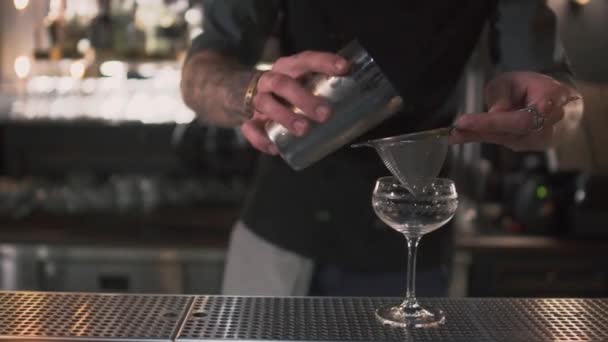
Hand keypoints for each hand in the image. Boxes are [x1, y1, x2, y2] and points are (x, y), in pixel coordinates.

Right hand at [241, 51, 349, 153]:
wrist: (240, 91)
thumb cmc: (286, 90)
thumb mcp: (301, 83)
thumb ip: (322, 90)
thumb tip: (359, 106)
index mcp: (288, 67)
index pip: (306, 59)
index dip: (324, 62)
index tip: (345, 68)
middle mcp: (271, 80)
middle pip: (284, 84)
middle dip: (304, 98)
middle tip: (325, 114)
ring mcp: (257, 99)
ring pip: (266, 104)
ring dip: (285, 116)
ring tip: (304, 130)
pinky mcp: (248, 118)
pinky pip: (250, 129)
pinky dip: (261, 139)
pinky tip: (275, 148)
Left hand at [450, 71, 582, 150]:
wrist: (564, 108)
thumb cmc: (537, 89)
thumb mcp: (517, 80)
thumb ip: (503, 94)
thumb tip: (493, 113)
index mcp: (550, 104)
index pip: (518, 119)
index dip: (490, 122)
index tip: (464, 121)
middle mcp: (545, 127)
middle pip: (508, 133)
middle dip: (477, 131)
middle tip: (452, 131)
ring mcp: (535, 141)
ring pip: (502, 139)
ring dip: (474, 137)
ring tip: (450, 134)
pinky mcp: (523, 146)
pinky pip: (499, 141)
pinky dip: (479, 137)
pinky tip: (459, 136)